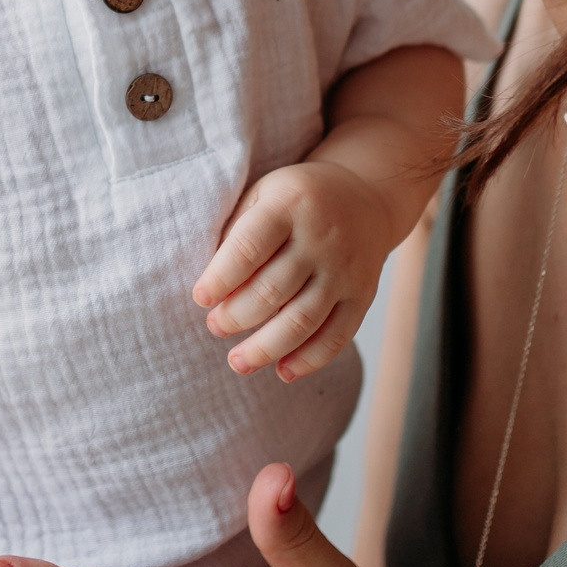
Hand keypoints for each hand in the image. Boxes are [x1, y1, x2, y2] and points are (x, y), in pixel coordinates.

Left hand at [193, 160, 400, 379]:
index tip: (200, 298)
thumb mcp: (263, 195)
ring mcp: (344, 269)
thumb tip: (211, 289)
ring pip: (303, 320)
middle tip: (215, 327)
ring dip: (266, 348)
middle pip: (273, 290)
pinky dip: (308, 360)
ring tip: (237, 362)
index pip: (250, 247)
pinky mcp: (363, 295)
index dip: (221, 277)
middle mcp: (321, 238)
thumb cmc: (296, 200)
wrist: (365, 195)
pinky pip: (337, 336)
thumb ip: (237, 233)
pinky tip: (282, 371)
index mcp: (289, 205)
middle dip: (237, 316)